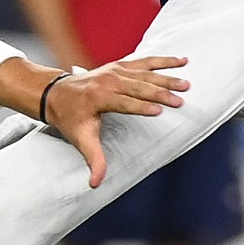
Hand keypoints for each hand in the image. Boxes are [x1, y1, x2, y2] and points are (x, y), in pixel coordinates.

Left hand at [37, 54, 189, 187]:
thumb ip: (93, 159)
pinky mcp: (121, 65)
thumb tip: (96, 183)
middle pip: (139, 87)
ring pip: (146, 73)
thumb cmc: (70, 118)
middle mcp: (109, 81)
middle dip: (161, 93)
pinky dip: (164, 61)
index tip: (160, 111)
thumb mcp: (80, 139)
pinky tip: (182, 61)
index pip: (124, 103)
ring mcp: (116, 70)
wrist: (56, 93)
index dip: (141, 107)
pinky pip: (146, 62)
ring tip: (186, 85)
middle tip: (180, 101)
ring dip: (168, 78)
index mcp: (99, 97)